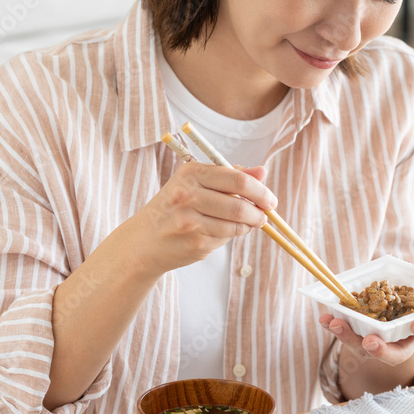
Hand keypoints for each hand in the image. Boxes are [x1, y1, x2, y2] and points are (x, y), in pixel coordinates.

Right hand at [128, 162, 276, 276]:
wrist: (144, 240)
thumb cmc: (175, 207)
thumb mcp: (196, 182)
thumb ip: (230, 175)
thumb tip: (263, 171)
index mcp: (191, 174)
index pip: (237, 180)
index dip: (260, 191)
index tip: (270, 199)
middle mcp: (188, 195)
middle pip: (239, 205)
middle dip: (259, 212)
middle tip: (264, 215)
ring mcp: (190, 221)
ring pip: (236, 224)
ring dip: (248, 225)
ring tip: (246, 223)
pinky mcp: (195, 243)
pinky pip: (227, 238)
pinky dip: (233, 235)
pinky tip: (224, 232)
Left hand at [318, 252, 413, 365]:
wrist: (391, 306)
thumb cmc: (412, 295)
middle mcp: (402, 342)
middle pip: (394, 354)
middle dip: (382, 350)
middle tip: (371, 342)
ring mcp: (379, 344)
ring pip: (365, 348)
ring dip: (350, 337)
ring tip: (336, 323)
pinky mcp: (358, 339)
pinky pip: (346, 335)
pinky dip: (334, 326)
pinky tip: (324, 316)